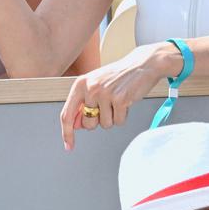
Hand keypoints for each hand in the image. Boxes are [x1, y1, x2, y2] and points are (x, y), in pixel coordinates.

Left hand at [60, 42, 179, 150]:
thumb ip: (83, 103)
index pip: (67, 114)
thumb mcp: (95, 85)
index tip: (68, 145)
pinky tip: (126, 101)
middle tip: (107, 105)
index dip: (67, 133)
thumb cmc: (117, 75)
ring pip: (105, 124)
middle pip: (88, 124)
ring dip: (113, 117)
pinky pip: (119, 122)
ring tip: (117, 100)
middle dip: (98, 120)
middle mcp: (90, 88)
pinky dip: (123, 115)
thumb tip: (75, 125)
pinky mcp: (120, 100)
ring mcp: (105, 94)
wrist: (141, 64)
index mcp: (80, 84)